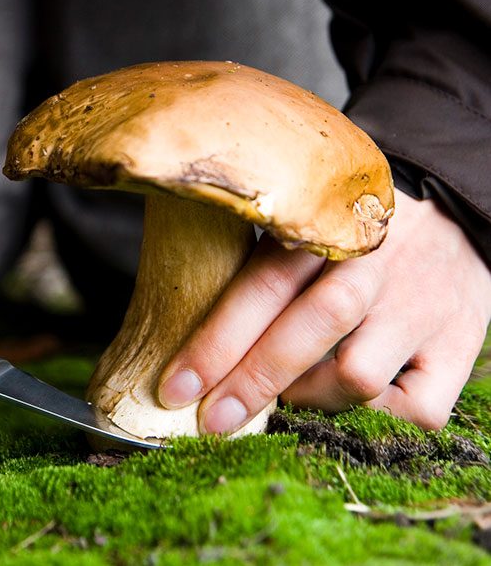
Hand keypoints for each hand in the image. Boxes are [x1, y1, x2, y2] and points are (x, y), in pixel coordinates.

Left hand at [158, 188, 490, 432]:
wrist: (456, 218)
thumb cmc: (359, 234)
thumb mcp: (313, 227)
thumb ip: (265, 264)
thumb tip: (192, 328)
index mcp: (329, 228)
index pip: (263, 285)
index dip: (215, 342)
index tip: (176, 386)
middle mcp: (378, 264)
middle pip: (309, 328)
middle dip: (250, 382)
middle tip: (211, 420)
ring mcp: (423, 304)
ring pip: (357, 375)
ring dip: (308, 398)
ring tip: (290, 393)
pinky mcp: (462, 342)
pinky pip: (418, 409)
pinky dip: (375, 419)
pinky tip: (353, 399)